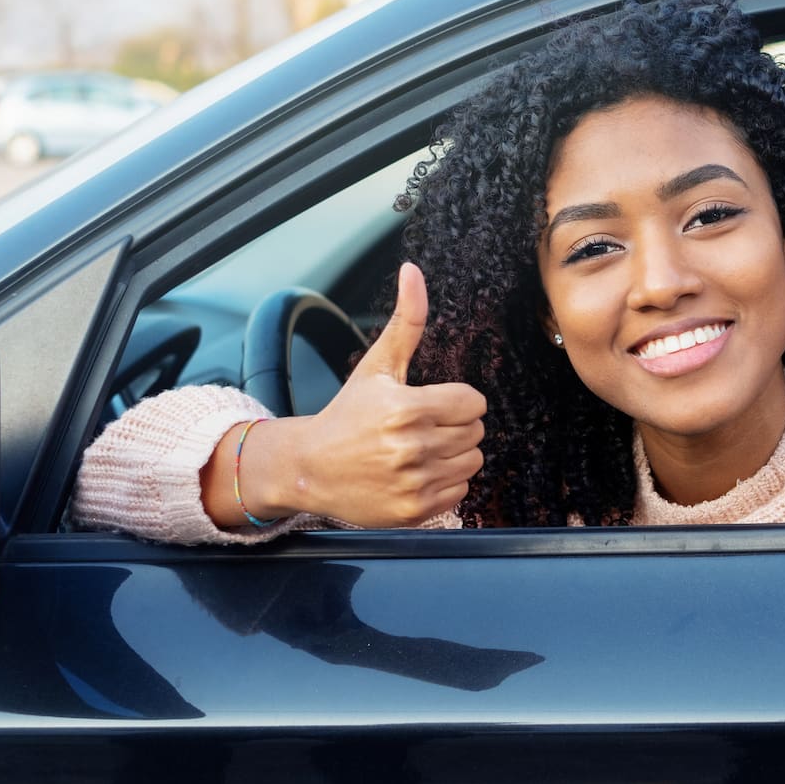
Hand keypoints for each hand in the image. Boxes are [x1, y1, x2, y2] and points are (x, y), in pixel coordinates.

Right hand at [249, 263, 485, 526]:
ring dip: (454, 454)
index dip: (456, 400)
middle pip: (475, 431)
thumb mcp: (377, 366)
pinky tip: (416, 473)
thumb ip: (406, 321)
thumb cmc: (348, 414)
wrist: (309, 469)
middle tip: (421, 427)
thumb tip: (413, 271)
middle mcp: (412, 448)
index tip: (430, 404)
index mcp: (406, 409)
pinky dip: (445, 482)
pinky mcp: (415, 512)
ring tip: (419, 449)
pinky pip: (460, 490)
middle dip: (454, 425)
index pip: (473, 403)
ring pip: (472, 461)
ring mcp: (414, 484)